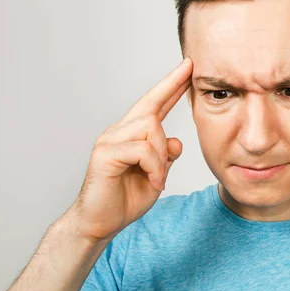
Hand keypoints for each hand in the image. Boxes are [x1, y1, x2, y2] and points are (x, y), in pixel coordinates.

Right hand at [68, 58, 192, 241]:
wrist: (100, 223)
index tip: (187, 67)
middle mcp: (118, 132)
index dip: (170, 85)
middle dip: (172, 88)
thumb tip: (176, 141)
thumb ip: (166, 157)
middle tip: (189, 71)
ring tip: (159, 177)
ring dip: (162, 154)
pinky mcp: (105, 155)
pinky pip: (141, 150)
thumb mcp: (156, 175)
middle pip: (150, 107)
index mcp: (131, 135)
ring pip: (150, 128)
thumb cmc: (126, 199)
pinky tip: (154, 182)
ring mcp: (109, 141)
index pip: (154, 105)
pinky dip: (154, 167)